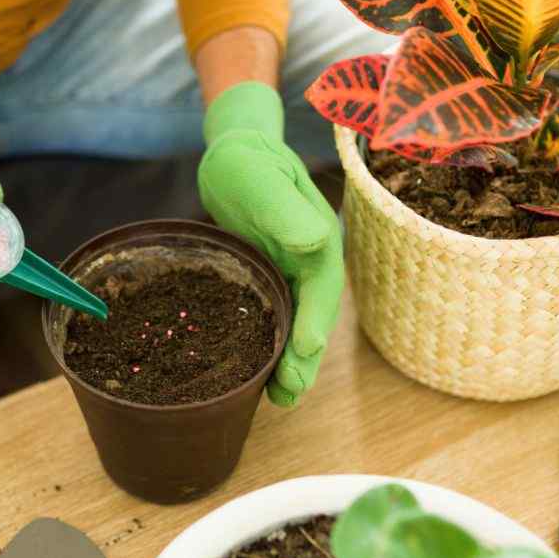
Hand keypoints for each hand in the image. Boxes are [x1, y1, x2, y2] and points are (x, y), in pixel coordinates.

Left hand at [198, 82, 342, 406]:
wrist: (237, 156)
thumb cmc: (248, 163)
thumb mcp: (262, 179)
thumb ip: (285, 211)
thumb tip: (313, 241)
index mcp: (316, 239)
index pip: (321, 286)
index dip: (315, 318)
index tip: (307, 348)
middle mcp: (311, 261)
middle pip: (313, 315)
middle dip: (305, 356)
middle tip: (290, 392)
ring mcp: (293, 274)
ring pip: (297, 324)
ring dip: (293, 362)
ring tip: (282, 400)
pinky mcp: (272, 281)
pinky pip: (277, 320)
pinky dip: (272, 348)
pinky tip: (260, 379)